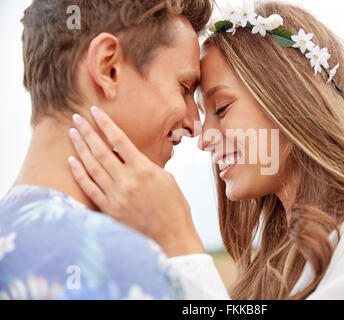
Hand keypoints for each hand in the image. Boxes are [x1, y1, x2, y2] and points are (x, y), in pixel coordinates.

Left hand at [68, 106, 204, 256]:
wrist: (171, 235)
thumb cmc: (174, 206)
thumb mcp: (166, 178)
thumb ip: (145, 165)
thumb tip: (129, 156)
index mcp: (144, 169)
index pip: (120, 140)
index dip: (106, 124)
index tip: (95, 111)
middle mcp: (127, 180)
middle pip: (101, 151)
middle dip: (87, 132)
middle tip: (76, 118)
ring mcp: (116, 196)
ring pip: (92, 167)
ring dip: (80, 149)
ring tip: (72, 134)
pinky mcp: (110, 210)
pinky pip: (90, 189)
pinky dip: (80, 174)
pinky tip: (72, 162)